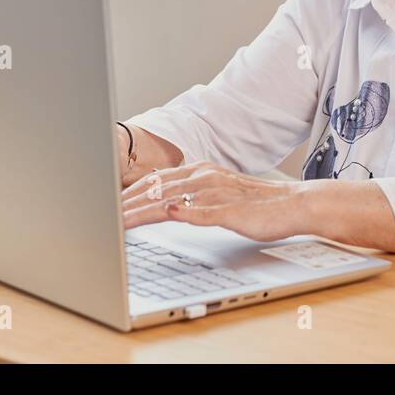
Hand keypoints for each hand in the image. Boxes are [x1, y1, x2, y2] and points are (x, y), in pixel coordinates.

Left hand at [121, 161, 305, 240]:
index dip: (128, 194)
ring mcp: (218, 192)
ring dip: (144, 211)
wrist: (294, 204)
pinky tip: (169, 213)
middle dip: (126, 204)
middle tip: (100, 217)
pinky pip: (204, 211)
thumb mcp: (218, 194)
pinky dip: (185, 212)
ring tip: (119, 222)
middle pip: (156, 189)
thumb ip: (191, 196)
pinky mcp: (232, 210)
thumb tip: (162, 204)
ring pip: (173, 199)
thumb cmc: (257, 204)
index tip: (105, 205)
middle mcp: (205, 177)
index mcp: (200, 171)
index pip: (154, 181)